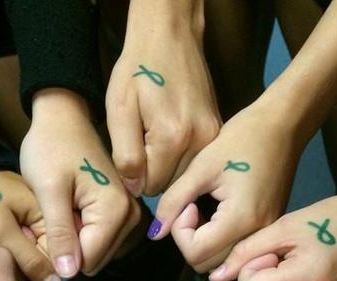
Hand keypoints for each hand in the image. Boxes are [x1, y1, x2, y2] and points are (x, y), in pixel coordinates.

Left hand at [0, 171, 52, 280]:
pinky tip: (9, 260)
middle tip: (13, 276)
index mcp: (52, 213)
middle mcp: (52, 218)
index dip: (50, 274)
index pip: (62, 255)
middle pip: (55, 255)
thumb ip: (29, 258)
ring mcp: (40, 221)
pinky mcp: (27, 224)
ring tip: (8, 269)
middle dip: (38, 270)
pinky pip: (32, 246)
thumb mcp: (1, 232)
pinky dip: (22, 256)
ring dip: (28, 265)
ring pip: (43, 254)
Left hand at [20, 90, 139, 280]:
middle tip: (50, 218)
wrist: (63, 117)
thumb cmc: (51, 146)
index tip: (42, 229)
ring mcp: (131, 216)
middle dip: (69, 250)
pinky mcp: (124, 213)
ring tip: (59, 213)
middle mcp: (132, 217)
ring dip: (74, 243)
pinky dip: (81, 235)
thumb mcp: (49, 190)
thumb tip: (68, 275)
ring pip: (97, 254)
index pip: (88, 261)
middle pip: (95, 261)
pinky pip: (100, 242)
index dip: (60, 255)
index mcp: (116, 211)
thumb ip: (60, 233)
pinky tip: (69, 214)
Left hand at [106, 8, 219, 196]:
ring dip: (167, 165)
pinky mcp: (217, 132)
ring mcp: (211, 137)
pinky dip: (181, 156)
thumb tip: (135, 189)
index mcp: (171, 139)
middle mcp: (198, 141)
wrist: (171, 35)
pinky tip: (172, 133)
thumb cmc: (139, 69)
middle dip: (153, 172)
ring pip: (183, 176)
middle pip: (169, 185)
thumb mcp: (119, 110)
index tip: (132, 151)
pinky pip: (194, 162)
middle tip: (144, 140)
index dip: (136, 175)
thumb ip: (125, 155)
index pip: (151, 188)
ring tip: (157, 135)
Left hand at [152, 99, 301, 271]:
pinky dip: (220, 242)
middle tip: (192, 207)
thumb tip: (156, 233)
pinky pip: (237, 251)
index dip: (181, 233)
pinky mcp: (268, 229)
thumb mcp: (201, 167)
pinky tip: (217, 214)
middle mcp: (257, 235)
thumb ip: (174, 201)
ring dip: (205, 244)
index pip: (196, 253)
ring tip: (204, 210)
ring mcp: (265, 235)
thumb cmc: (241, 138)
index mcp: (241, 219)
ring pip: (222, 263)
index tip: (186, 204)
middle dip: (191, 241)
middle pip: (209, 265)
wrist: (283, 125)